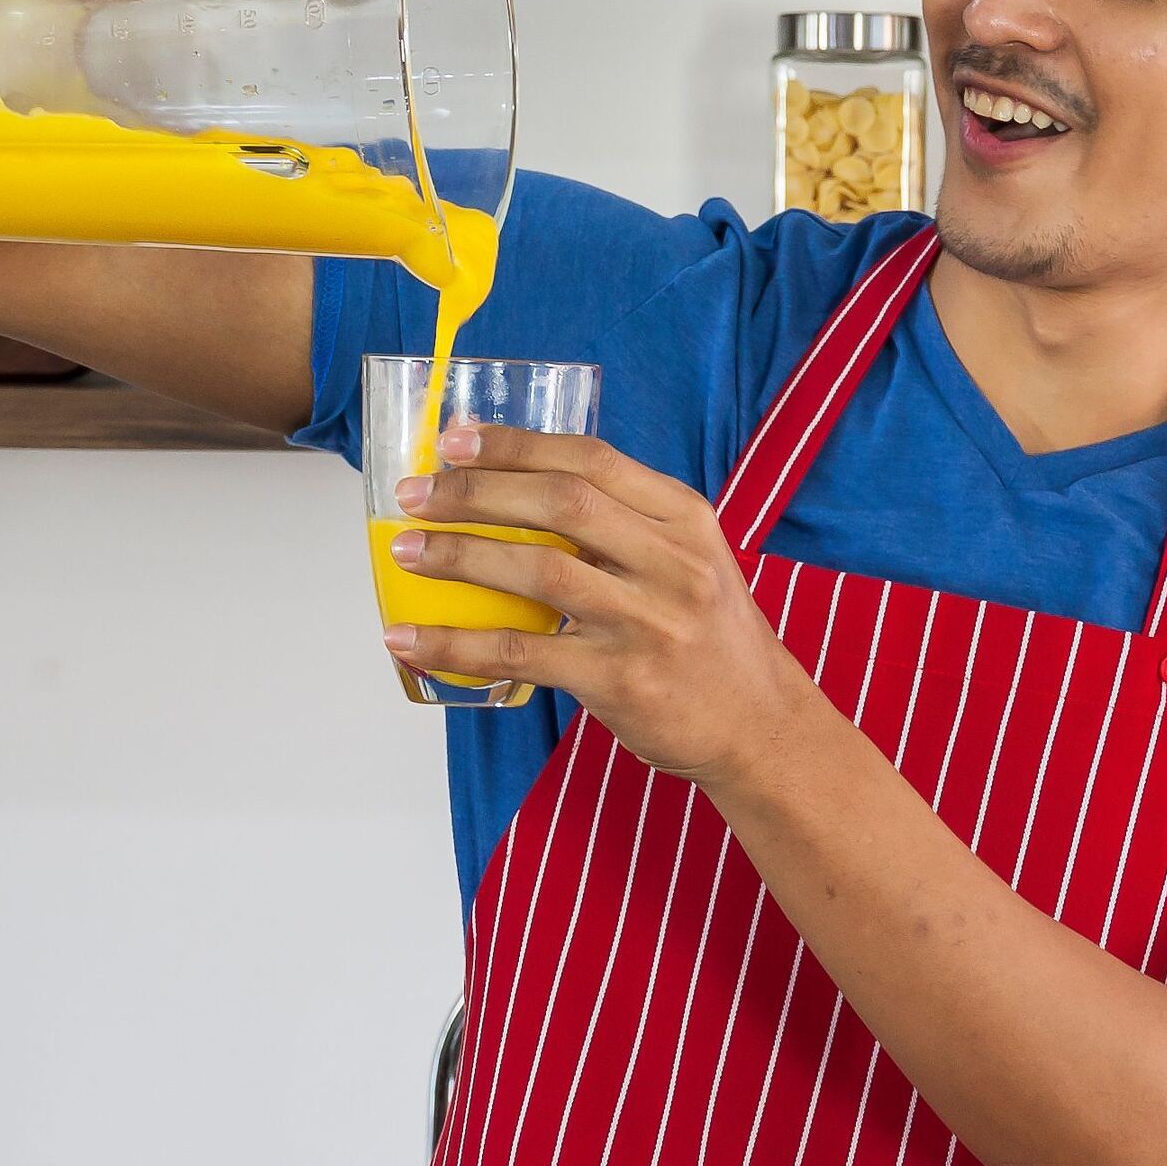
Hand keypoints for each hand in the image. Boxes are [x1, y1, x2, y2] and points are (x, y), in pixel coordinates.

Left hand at [384, 424, 832, 785]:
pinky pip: (521, 652)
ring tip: (407, 552)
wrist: (759, 725)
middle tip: (415, 495)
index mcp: (685, 519)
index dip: (516, 445)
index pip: (592, 460)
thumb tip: (520, 493)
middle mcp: (672, 563)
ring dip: (460, 555)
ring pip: (538, 570)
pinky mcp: (620, 680)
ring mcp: (648, 622)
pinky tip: (410, 637)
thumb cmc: (711, 638)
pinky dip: (457, 642)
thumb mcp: (691, 561)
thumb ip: (626, 526)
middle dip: (476, 491)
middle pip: (560, 503)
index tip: (456, 440)